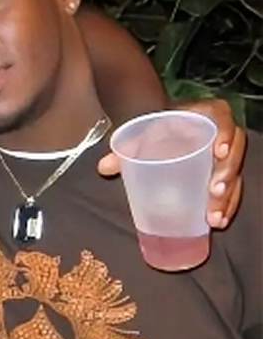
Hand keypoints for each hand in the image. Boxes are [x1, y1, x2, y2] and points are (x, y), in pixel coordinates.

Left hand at [98, 99, 245, 229]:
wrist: (156, 132)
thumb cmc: (151, 131)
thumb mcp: (140, 134)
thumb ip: (124, 147)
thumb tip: (104, 167)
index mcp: (202, 116)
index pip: (222, 119)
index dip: (225, 133)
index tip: (218, 152)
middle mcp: (219, 134)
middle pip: (233, 153)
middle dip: (226, 175)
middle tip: (214, 193)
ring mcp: (224, 156)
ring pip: (234, 175)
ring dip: (228, 198)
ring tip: (214, 217)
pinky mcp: (222, 174)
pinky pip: (231, 189)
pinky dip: (226, 206)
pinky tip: (217, 222)